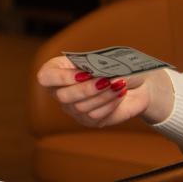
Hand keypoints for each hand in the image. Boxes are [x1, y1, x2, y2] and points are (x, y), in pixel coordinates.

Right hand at [36, 56, 174, 127]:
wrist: (137, 83)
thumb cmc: (118, 67)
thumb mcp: (106, 60)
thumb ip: (97, 67)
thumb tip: (94, 76)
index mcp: (58, 70)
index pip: (45, 77)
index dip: (62, 77)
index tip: (85, 73)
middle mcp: (61, 91)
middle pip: (62, 96)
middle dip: (87, 89)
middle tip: (106, 80)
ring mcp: (73, 108)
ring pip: (80, 107)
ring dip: (103, 95)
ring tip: (119, 84)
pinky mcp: (88, 120)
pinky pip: (94, 116)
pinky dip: (110, 104)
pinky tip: (119, 94)